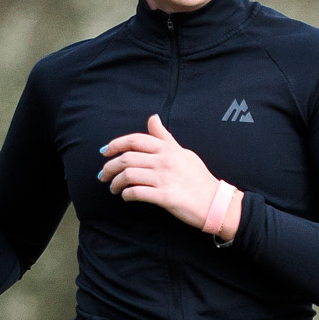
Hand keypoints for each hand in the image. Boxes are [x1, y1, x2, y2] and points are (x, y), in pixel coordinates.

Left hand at [98, 114, 239, 238]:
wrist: (215, 202)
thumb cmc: (198, 178)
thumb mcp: (183, 152)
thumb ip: (164, 137)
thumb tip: (153, 118)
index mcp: (167, 149)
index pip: (135, 140)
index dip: (115, 144)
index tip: (105, 152)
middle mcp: (164, 161)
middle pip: (126, 158)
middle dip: (109, 167)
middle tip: (103, 176)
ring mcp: (164, 178)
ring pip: (128, 175)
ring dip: (116, 183)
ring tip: (114, 189)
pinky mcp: (165, 196)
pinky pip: (137, 193)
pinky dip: (127, 195)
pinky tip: (126, 197)